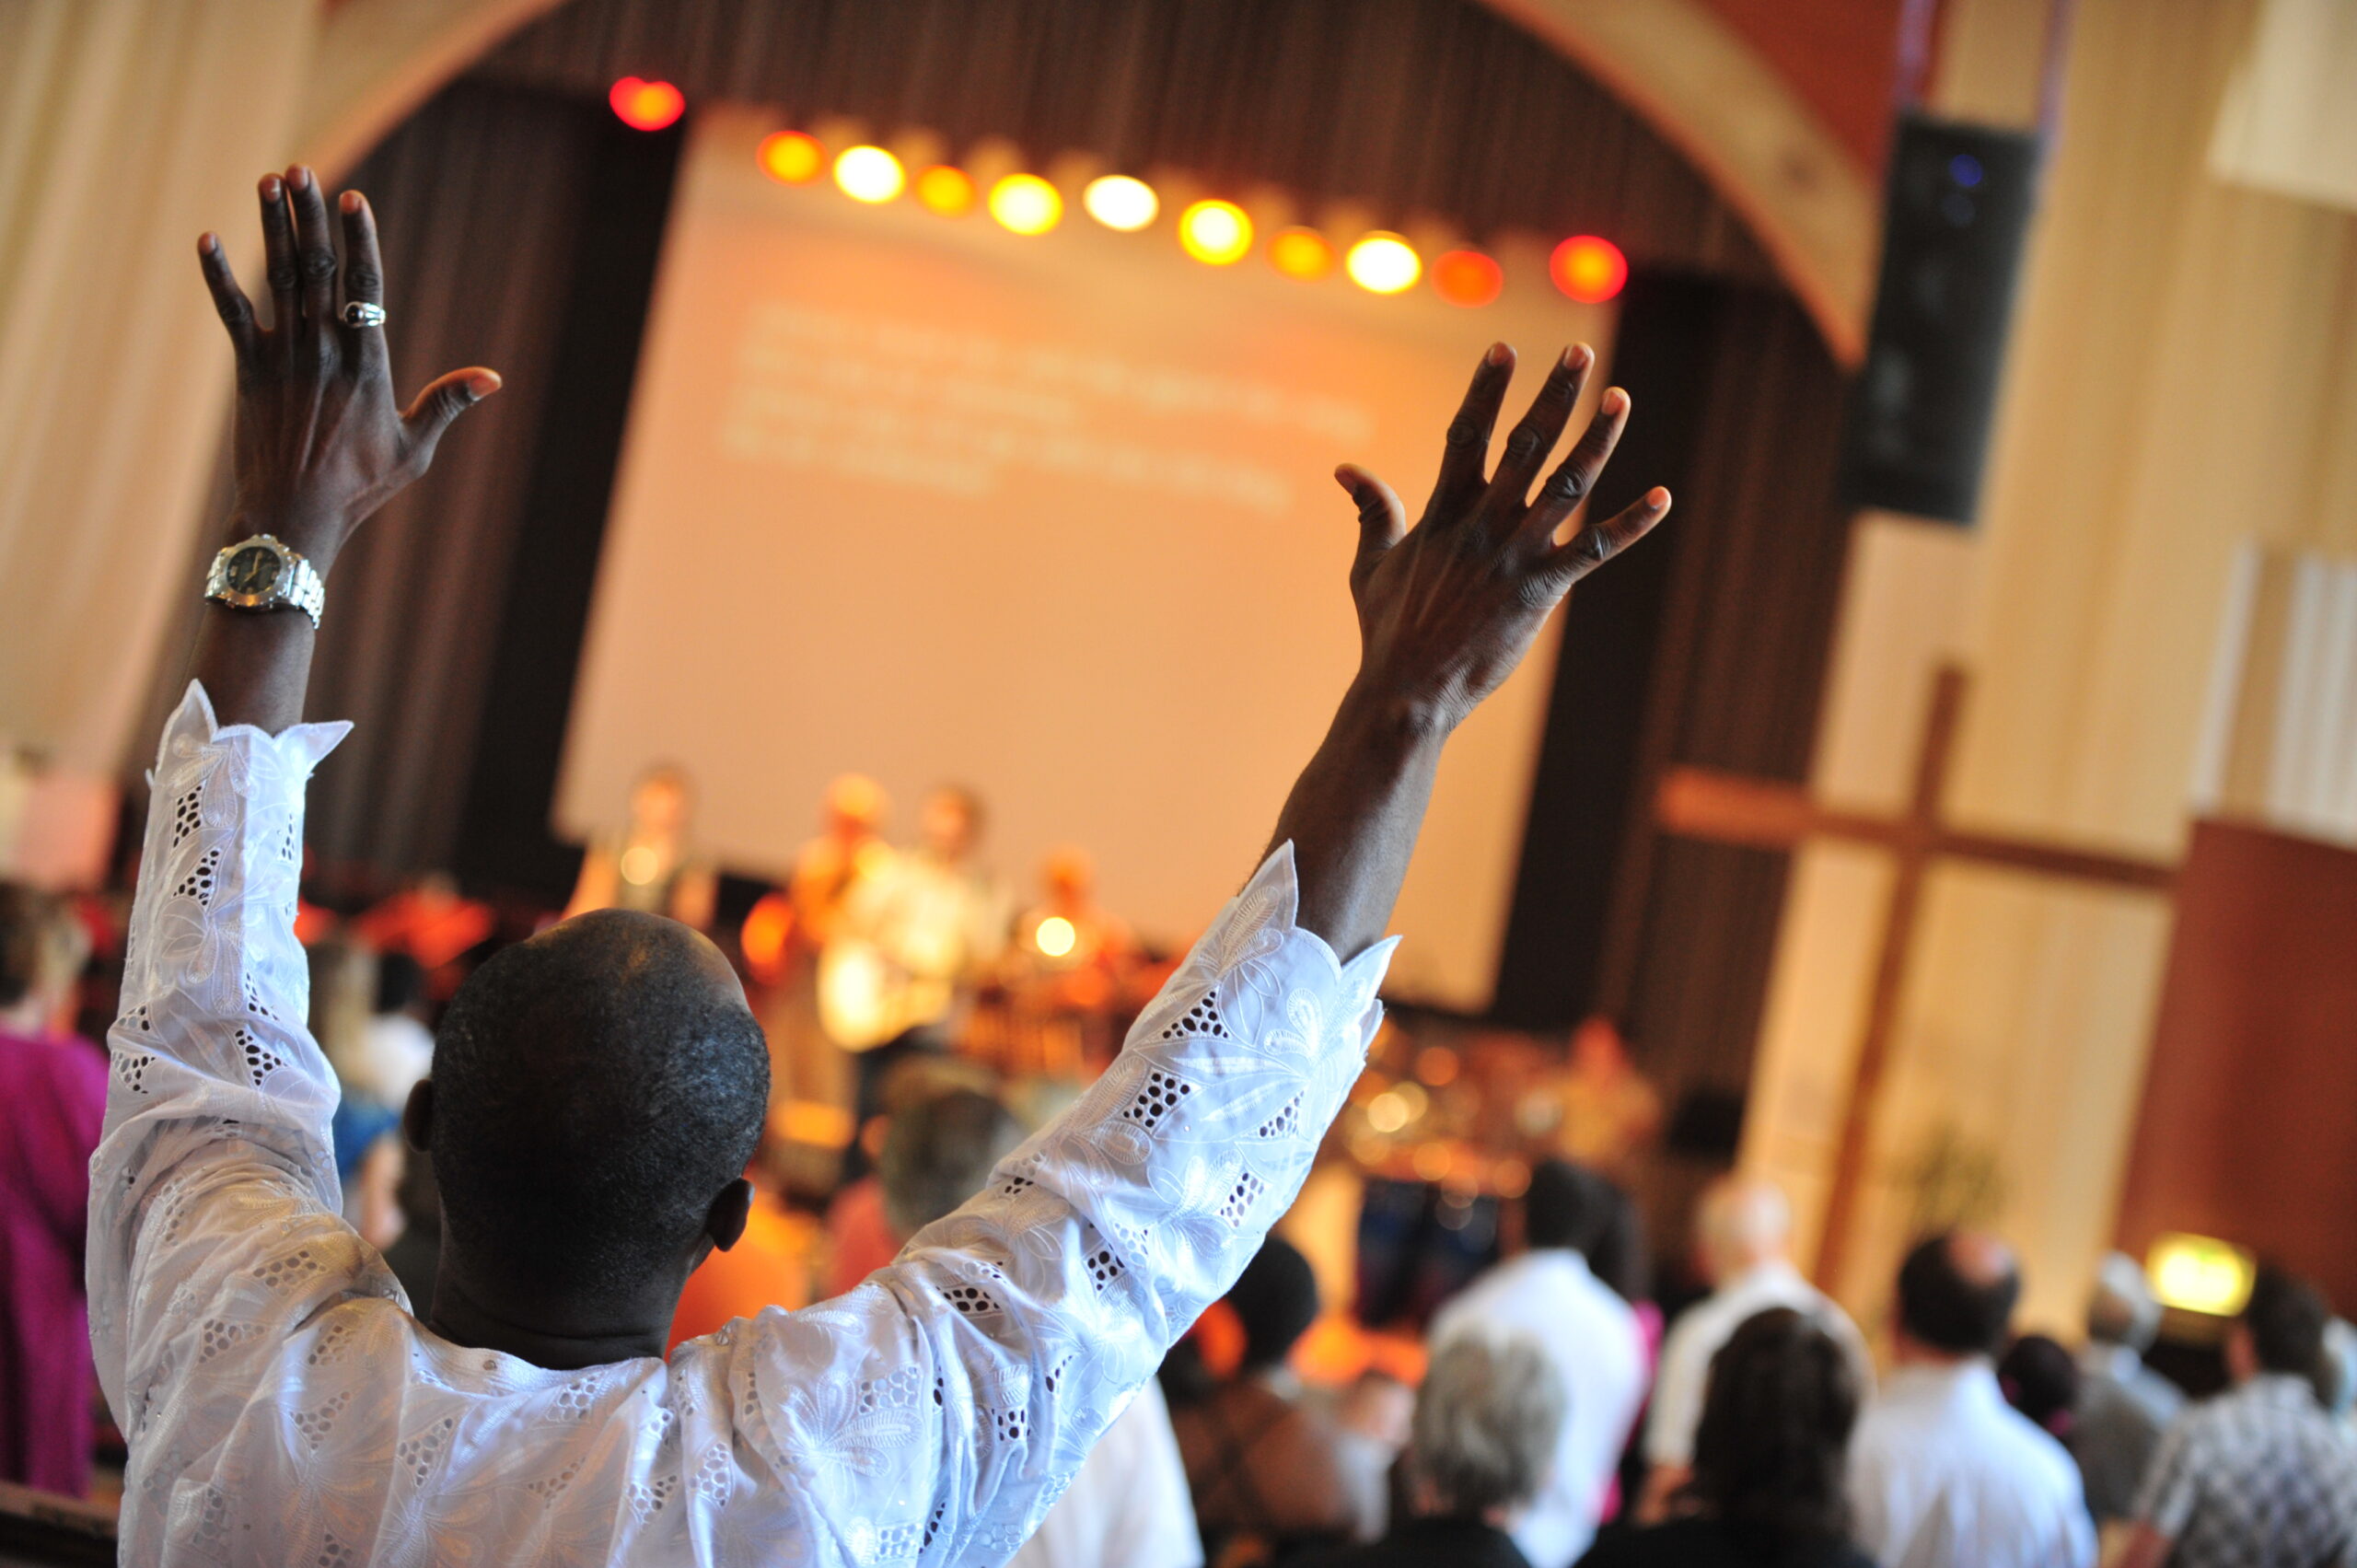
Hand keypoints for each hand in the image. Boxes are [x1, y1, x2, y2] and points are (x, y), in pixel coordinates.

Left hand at [198, 166, 498, 574]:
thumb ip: (446, 403)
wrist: (295, 513)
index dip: (359, 239)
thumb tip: (492, 379)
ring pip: (277, 278)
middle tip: (301, 170)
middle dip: (309, 216)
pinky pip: (231, 313)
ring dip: (272, 227)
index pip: (365, 287)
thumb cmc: (361, 486)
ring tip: (268, 182)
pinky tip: (208, 239)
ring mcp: (283, 357)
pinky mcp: (249, 370)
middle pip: (317, 267)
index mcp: (367, 363)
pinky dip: (217, 276)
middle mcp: (324, 349)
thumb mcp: (415, 447)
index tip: (353, 199)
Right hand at [1334, 342, 1668, 731]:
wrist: (1408, 690)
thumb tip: (1346, 469)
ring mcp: (1514, 555)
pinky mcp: (1541, 590)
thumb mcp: (1371, 566)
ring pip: (1566, 484)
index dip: (1486, 390)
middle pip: (1525, 444)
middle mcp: (1482, 524)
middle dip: (1555, 395)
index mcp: (1443, 513)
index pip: (1467, 435)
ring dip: (1597, 439)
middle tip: (1580, 353)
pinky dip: (1632, 524)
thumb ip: (1371, 512)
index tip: (1505, 349)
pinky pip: (1595, 549)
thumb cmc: (1387, 631)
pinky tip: (1664, 497)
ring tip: (1620, 398)